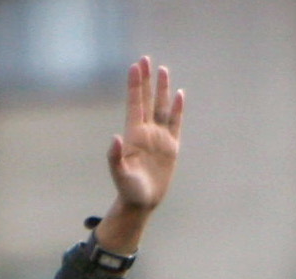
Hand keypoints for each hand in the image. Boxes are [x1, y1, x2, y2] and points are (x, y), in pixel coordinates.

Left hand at [100, 59, 184, 240]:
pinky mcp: (171, 147)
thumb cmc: (128, 189)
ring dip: (162, 90)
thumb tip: (115, 138)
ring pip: (162, 108)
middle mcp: (146, 131)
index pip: (135, 103)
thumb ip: (115, 157)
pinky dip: (178, 110)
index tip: (136, 66)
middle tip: (146, 59)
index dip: (135, 85)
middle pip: (147, 100)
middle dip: (146, 80)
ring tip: (163, 70)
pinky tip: (180, 95)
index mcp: (133, 134)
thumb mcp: (119, 175)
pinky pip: (175, 124)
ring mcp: (159, 138)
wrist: (141, 201)